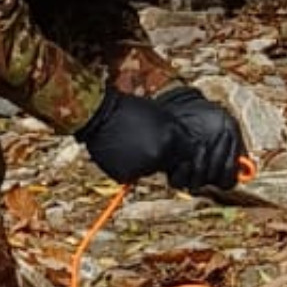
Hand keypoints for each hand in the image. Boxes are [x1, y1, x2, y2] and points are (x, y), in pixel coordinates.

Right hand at [78, 88, 245, 189]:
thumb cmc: (130, 109)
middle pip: (171, 164)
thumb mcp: (161, 116)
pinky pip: (133, 175)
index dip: (185, 153)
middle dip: (165, 157)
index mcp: (171, 139)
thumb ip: (176, 134)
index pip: (189, 154)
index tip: (182, 151)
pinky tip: (121, 152)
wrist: (98, 115)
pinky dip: (129, 167)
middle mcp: (159, 156)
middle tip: (148, 141)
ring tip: (132, 143)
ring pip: (151, 170)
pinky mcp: (125, 176)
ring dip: (146, 162)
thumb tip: (187, 150)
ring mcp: (142, 168)